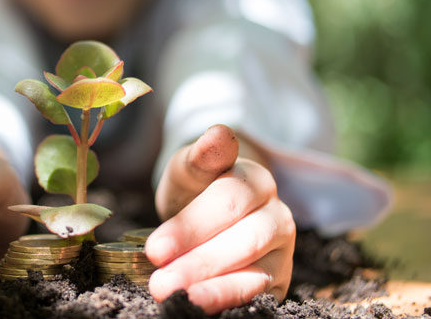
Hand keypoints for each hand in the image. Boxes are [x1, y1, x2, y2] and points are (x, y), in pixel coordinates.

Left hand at [146, 125, 295, 314]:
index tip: (154, 249)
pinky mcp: (276, 282)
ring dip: (215, 290)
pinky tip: (198, 307)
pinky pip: (257, 296)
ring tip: (179, 298)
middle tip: (159, 282)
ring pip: (255, 274)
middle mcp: (278, 217)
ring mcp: (281, 252)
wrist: (206, 209)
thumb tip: (220, 133)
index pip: (227, 203)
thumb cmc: (195, 186)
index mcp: (257, 181)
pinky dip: (228, 302)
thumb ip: (202, 154)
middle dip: (199, 263)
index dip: (190, 228)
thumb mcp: (190, 165)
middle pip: (243, 241)